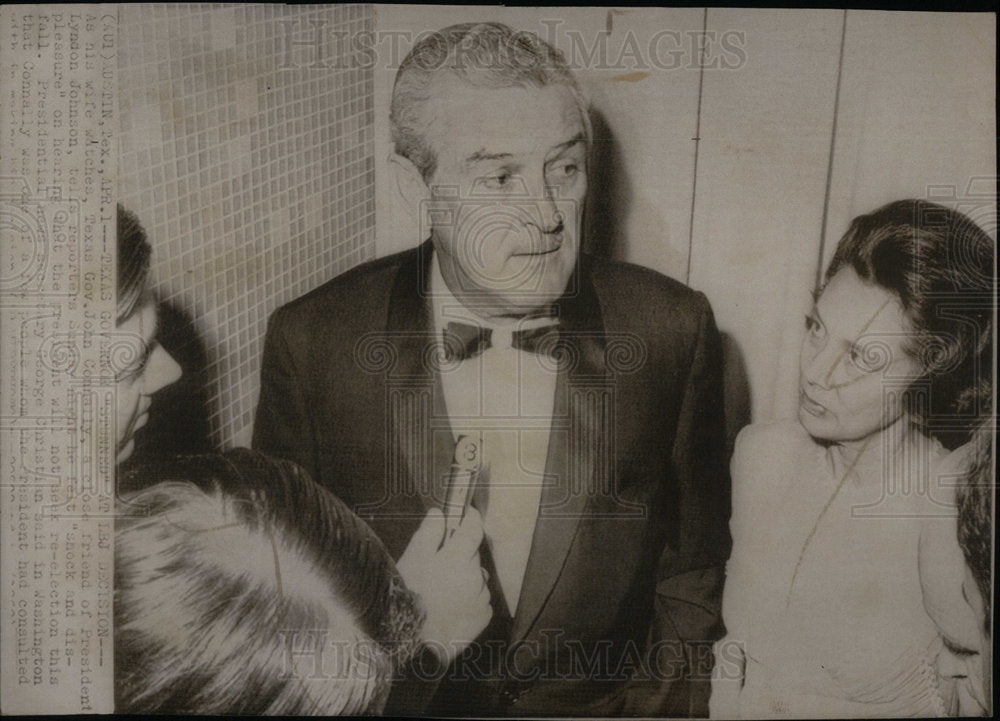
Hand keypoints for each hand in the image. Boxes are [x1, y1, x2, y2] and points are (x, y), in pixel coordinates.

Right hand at [396, 507, 491, 663]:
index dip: (470, 518)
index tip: (467, 513)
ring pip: (477, 578)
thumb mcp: (411, 562)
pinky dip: (468, 598)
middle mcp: (476, 576)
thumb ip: (428, 534)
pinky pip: (479, 599)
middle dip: (459, 554)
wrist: (414, 645)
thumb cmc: (409, 600)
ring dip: (464, 578)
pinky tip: (448, 606)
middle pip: (472, 555)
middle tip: (438, 564)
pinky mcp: (483, 617)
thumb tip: (438, 514)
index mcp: (458, 559)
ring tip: (440, 591)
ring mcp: (481, 598)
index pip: (473, 529)